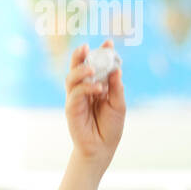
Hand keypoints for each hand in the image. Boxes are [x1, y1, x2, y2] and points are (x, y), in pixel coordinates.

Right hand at [65, 40, 124, 163]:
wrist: (102, 147)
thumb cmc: (111, 126)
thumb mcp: (119, 105)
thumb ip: (116, 88)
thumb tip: (116, 70)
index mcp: (98, 85)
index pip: (98, 65)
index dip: (102, 53)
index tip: (109, 42)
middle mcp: (85, 88)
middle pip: (79, 67)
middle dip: (81, 54)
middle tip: (86, 46)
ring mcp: (76, 97)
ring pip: (72, 77)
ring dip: (81, 70)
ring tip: (92, 67)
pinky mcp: (71, 107)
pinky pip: (75, 93)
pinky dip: (86, 87)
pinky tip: (98, 88)